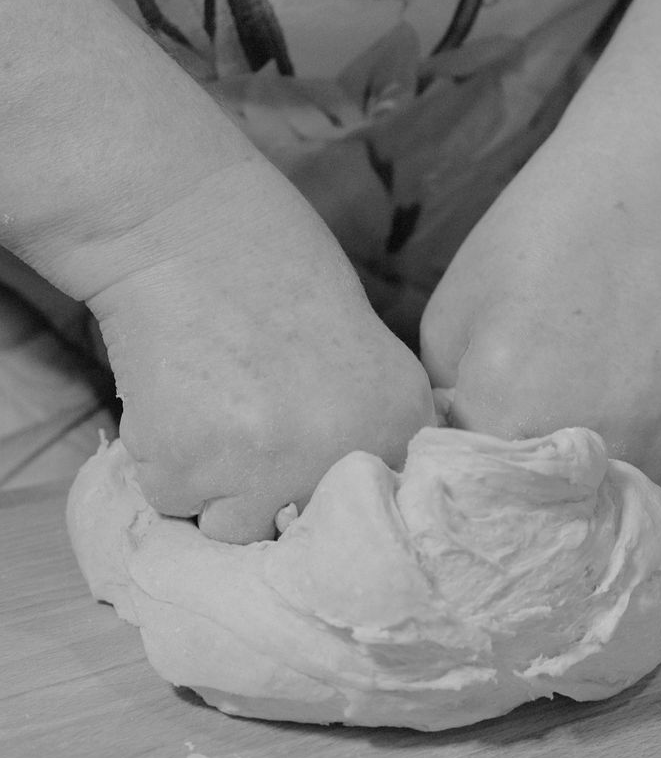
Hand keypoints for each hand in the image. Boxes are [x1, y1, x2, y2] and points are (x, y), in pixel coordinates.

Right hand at [86, 159, 434, 542]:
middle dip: (267, 490)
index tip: (301, 451)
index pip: (371, 515)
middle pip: (298, 529)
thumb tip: (343, 509)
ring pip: (229, 525)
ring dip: (211, 480)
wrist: (186, 228)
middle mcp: (343, 455)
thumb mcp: (360, 353)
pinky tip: (177, 391)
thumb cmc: (271, 273)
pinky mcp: (188, 466)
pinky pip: (171, 497)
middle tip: (247, 410)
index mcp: (400, 420)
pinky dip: (165, 457)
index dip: (326, 490)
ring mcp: (265, 468)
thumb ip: (367, 428)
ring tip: (212, 399)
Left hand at [420, 155, 660, 484]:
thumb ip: (442, 403)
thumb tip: (447, 460)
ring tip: (573, 400)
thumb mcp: (449, 318)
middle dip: (517, 482)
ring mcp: (648, 438)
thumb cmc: (529, 246)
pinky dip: (628, 449)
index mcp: (503, 406)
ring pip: (596, 498)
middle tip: (519, 422)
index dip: (464, 470)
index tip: (467, 446)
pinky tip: (618, 389)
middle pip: (535, 508)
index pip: (468, 493)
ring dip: (576, 475)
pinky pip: (648, 471)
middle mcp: (580, 438)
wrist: (639, 202)